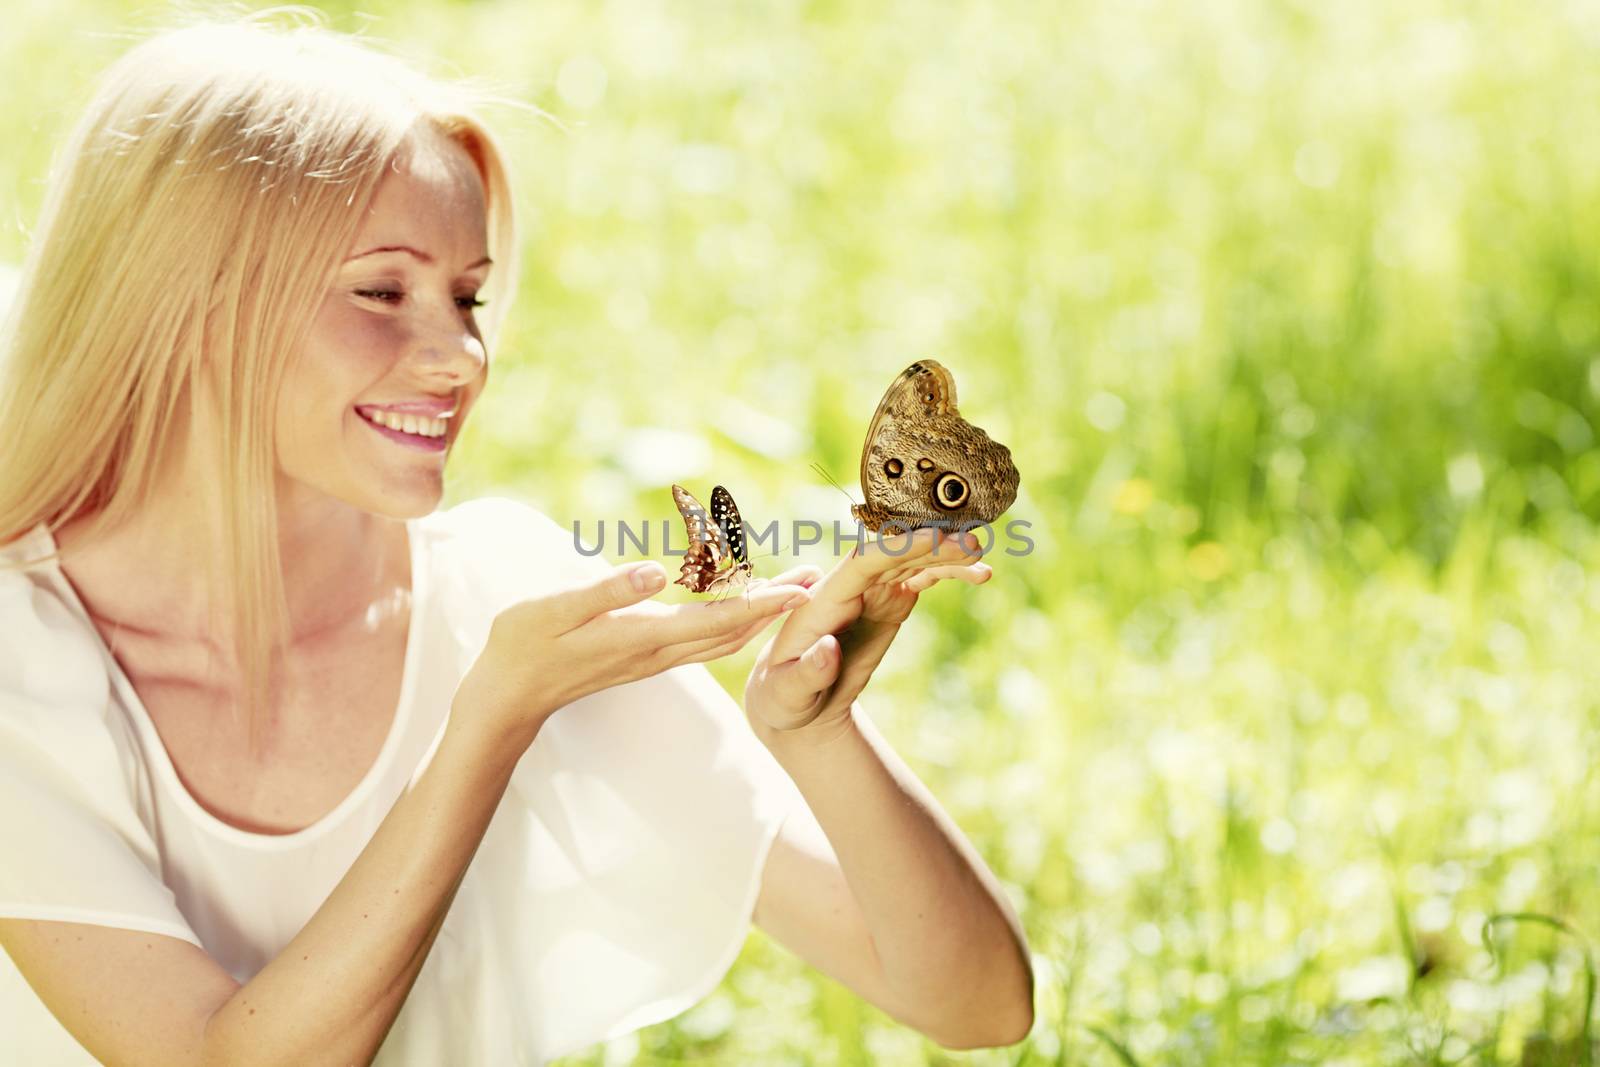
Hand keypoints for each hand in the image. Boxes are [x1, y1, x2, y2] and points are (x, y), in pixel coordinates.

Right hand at [453, 560, 816, 745]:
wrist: (508, 695)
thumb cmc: (523, 644)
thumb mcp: (554, 609)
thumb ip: (606, 591)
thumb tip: (656, 572)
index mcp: (644, 636)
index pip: (719, 620)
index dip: (764, 604)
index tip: (803, 589)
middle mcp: (659, 651)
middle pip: (734, 631)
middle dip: (777, 608)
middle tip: (818, 579)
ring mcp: (654, 658)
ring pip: (723, 640)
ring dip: (762, 616)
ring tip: (793, 591)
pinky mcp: (646, 656)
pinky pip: (705, 642)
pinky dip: (736, 624)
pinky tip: (745, 609)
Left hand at [744, 526, 990, 743]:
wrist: (797, 702)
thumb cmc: (783, 695)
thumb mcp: (788, 693)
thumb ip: (807, 673)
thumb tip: (828, 651)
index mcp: (823, 601)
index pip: (861, 564)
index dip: (896, 549)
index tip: (932, 538)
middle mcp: (849, 588)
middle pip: (893, 556)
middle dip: (930, 546)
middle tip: (971, 545)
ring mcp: (872, 593)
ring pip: (912, 562)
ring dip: (946, 555)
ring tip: (981, 556)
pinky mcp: (889, 602)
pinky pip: (922, 578)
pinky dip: (948, 573)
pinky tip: (979, 574)